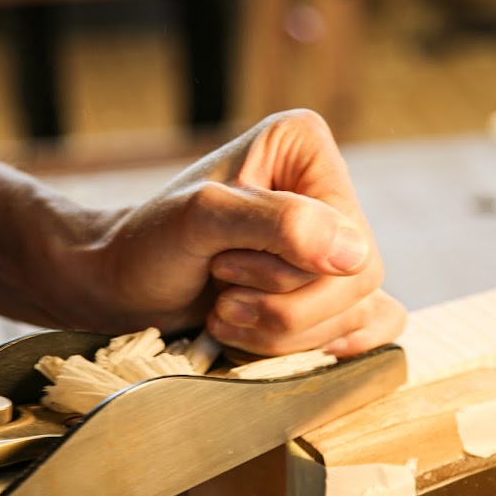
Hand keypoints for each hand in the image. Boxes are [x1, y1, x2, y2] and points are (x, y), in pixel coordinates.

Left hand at [79, 110, 405, 355]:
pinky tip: (273, 337)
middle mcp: (328, 190)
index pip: (348, 237)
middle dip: (285, 309)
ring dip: (284, 333)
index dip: (289, 273)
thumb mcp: (201, 219)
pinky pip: (368, 325)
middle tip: (223, 298)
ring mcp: (332, 242)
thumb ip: (277, 223)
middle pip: (358, 279)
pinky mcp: (329, 285)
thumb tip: (355, 254)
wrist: (127, 283)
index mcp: (306, 149)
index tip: (224, 264)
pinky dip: (316, 345)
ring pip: (356, 311)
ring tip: (227, 313)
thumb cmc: (151, 243)